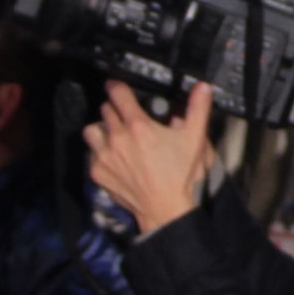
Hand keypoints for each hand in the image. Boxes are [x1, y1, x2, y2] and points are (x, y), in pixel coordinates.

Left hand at [82, 78, 218, 234]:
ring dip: (101, 128)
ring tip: (113, 134)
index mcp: (138, 126)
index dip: (116, 86)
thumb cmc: (178, 176)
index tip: (116, 85)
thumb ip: (197, 109)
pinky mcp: (98, 172)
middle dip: (115, 109)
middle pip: (105, 110)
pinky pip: (91, 153)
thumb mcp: (194, 140)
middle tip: (126, 115)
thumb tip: (202, 88)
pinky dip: (100, 151)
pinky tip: (114, 157)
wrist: (164, 209)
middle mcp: (117, 138)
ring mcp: (104, 156)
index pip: (118, 94)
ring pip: (92, 130)